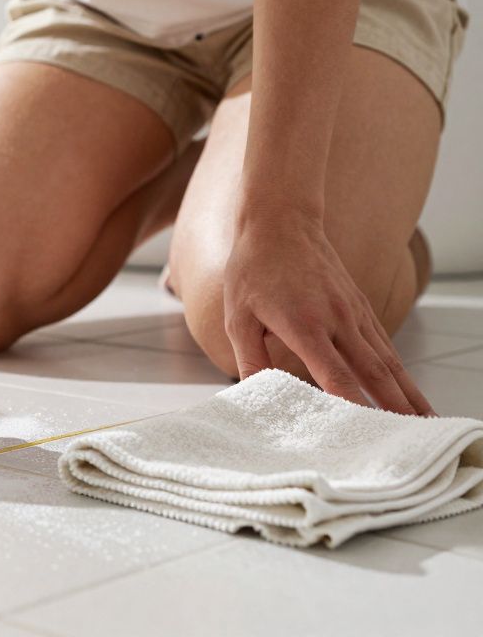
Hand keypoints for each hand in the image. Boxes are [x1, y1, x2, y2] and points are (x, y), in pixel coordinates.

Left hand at [223, 214, 433, 414]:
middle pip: (375, 373)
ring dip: (408, 394)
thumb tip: (256, 394)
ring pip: (389, 361)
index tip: (367, 434)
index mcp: (305, 325)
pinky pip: (384, 345)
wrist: (281, 223)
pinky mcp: (360, 307)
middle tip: (416, 440)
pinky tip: (408, 391)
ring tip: (426, 423)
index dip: (353, 406)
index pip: (336, 375)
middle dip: (396, 409)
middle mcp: (338, 320)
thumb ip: (250, 359)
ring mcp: (354, 312)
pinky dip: (400, 371)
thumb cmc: (253, 270)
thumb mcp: (237, 317)